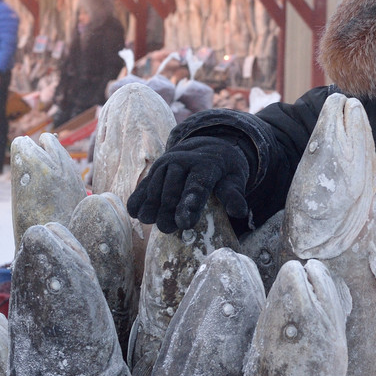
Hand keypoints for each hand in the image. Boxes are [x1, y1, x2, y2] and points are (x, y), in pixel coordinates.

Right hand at [127, 135, 250, 232]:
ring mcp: (166, 164)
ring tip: (151, 222)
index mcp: (206, 165)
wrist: (207, 146)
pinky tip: (135, 213)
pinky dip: (138, 196)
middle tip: (168, 229)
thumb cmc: (223, 170)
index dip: (190, 204)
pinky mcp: (155, 170)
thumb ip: (234, 194)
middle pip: (173, 188)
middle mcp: (183, 161)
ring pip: (156, 185)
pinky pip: (144, 183)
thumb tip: (240, 212)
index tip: (184, 223)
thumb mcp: (234, 179)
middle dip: (169, 209)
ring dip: (152, 205)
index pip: (197, 186)